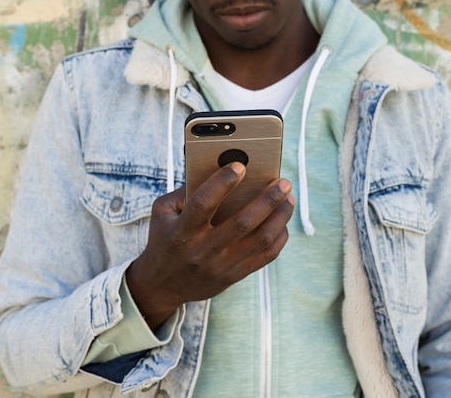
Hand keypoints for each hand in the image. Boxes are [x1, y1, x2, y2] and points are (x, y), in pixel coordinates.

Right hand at [125, 162, 294, 328]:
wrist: (161, 285)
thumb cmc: (164, 238)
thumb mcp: (163, 212)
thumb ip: (186, 191)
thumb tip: (221, 171)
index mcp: (182, 230)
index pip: (203, 203)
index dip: (222, 183)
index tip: (240, 165)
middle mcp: (202, 250)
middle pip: (242, 223)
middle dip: (267, 200)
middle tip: (283, 182)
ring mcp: (220, 266)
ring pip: (260, 240)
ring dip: (280, 217)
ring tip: (288, 199)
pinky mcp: (233, 276)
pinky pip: (265, 257)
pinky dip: (279, 236)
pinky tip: (282, 221)